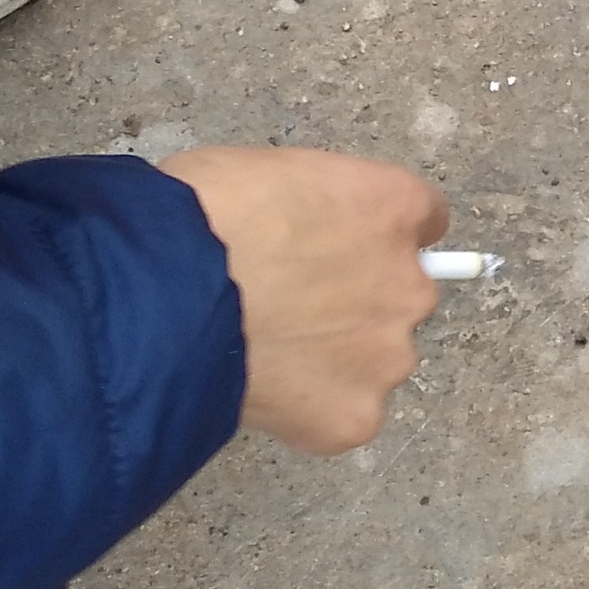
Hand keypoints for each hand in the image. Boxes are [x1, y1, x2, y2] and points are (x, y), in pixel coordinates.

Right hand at [158, 147, 452, 453]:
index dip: (373, 235)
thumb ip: (316, 206)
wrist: (166, 297)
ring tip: (263, 352)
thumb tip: (305, 226)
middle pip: (400, 296)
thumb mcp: (267, 170)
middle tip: (288, 306)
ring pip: (374, 361)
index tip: (342, 247)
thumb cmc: (201, 218)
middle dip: (355, 301)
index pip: (422, 220)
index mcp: (394, 208)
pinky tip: (258, 392)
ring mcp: (387, 357)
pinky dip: (306, 411)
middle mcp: (411, 284)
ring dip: (334, 359)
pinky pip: (339, 415)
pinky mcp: (356, 418)